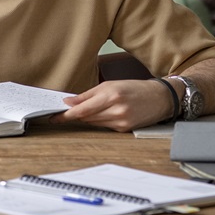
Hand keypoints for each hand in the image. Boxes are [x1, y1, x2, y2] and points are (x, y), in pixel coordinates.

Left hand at [52, 79, 173, 131]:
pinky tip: (103, 115)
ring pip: (93, 123)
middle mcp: (116, 109)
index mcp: (111, 95)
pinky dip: (99, 121)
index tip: (54, 117)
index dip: (66, 115)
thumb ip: (88, 95)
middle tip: (63, 114)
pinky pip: (104, 127)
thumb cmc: (135, 88)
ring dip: (87, 118)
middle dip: (75, 116)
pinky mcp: (124, 129)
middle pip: (86, 117)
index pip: (82, 109)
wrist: (160, 98)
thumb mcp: (110, 85)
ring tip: (86, 111)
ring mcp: (121, 122)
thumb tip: (69, 102)